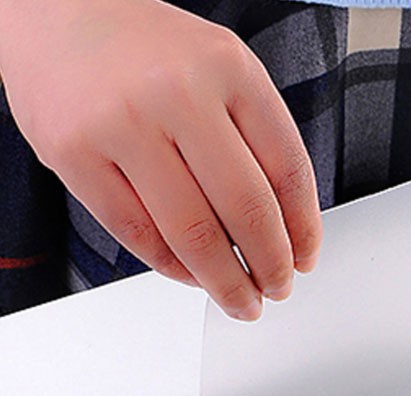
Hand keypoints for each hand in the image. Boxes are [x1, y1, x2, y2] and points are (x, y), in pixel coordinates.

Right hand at [0, 0, 321, 319]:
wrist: (52, 7)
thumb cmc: (146, 49)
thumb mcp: (220, 69)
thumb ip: (255, 137)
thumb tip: (285, 228)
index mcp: (229, 69)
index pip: (289, 170)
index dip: (304, 229)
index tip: (305, 259)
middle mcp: (177, 93)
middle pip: (246, 210)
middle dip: (271, 266)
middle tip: (276, 289)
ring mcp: (121, 123)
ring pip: (193, 234)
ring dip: (225, 282)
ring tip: (240, 300)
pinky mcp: (73, 153)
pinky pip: (137, 234)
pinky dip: (173, 268)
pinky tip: (191, 275)